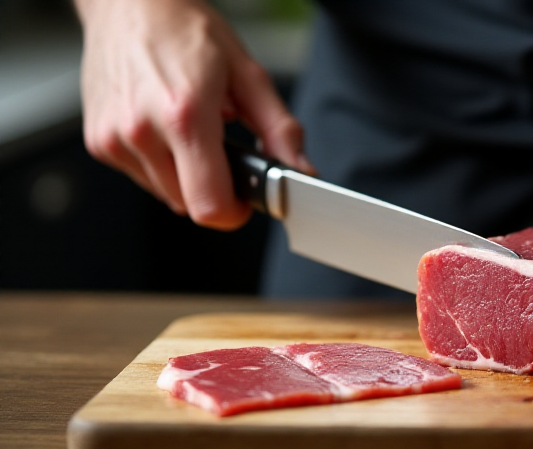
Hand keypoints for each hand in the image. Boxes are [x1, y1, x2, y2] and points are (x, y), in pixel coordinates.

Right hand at [76, 0, 313, 229]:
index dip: (234, 211)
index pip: (209, 205)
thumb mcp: (248, 75)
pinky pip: (142, 177)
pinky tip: (163, 127)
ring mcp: (114, 139)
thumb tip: (301, 171)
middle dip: (213, 186)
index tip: (244, 199)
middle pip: (189, 205)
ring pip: (166, 194)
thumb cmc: (186, 31)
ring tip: (189, 128)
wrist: (129, 5)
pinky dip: (159, 163)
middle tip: (219, 145)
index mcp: (185, 116)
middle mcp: (142, 131)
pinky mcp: (99, 143)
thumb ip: (280, 131)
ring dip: (185, 175)